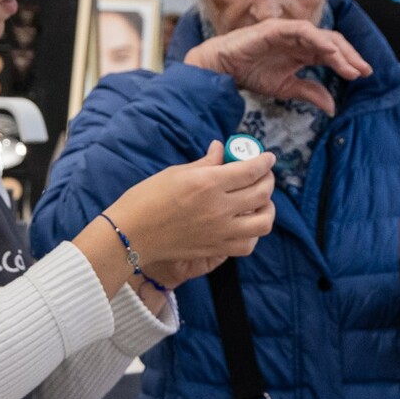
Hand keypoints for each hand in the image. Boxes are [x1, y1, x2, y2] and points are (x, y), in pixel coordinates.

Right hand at [106, 140, 275, 274]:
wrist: (131, 234)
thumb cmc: (146, 198)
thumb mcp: (176, 173)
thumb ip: (205, 163)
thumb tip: (220, 149)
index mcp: (208, 183)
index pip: (250, 170)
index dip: (264, 161)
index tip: (268, 157)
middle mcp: (219, 208)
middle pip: (261, 193)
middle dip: (268, 180)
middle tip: (263, 175)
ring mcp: (220, 232)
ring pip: (263, 221)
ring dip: (267, 208)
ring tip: (260, 201)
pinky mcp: (216, 249)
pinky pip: (248, 243)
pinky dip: (253, 232)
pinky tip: (246, 223)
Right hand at [183, 18, 371, 114]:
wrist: (221, 68)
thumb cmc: (249, 73)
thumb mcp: (285, 88)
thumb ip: (308, 92)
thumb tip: (332, 107)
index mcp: (301, 50)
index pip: (331, 53)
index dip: (348, 62)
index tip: (363, 76)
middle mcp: (298, 38)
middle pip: (332, 42)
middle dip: (350, 56)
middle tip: (364, 72)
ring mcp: (287, 31)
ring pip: (321, 36)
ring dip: (338, 51)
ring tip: (350, 67)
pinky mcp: (275, 28)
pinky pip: (303, 31)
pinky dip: (318, 40)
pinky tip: (330, 52)